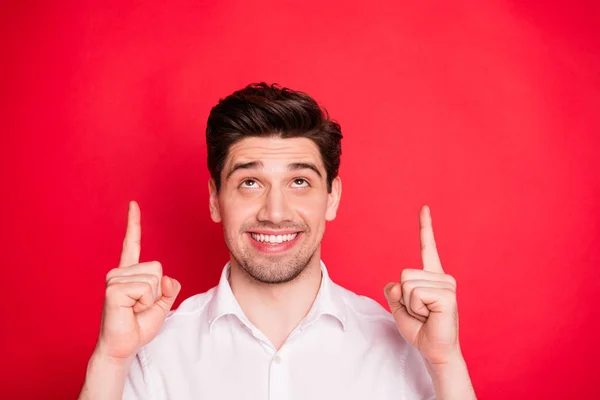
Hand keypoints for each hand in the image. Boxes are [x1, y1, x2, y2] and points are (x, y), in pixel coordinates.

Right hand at [95, 201, 180, 360]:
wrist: (123, 346)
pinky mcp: (113, 288)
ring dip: (150, 299)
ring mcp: (114, 279)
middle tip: (139, 307)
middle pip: (157, 268)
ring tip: (134, 309)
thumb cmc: (138, 326)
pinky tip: (130, 310)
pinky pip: (146, 288)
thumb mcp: (162, 305)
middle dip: (157, 292)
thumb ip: (169, 288)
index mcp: (129, 273)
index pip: (131, 244)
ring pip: (154, 279)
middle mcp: (119, 272)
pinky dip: (145, 303)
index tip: (133, 205)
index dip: (133, 224)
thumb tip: (167, 278)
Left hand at [384, 205, 459, 364]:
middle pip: (403, 274)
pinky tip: (430, 316)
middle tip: (419, 312)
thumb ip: (394, 290)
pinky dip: (415, 308)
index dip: (425, 226)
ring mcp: (447, 284)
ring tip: (425, 314)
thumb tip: (398, 284)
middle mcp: (442, 277)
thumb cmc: (419, 328)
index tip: (424, 207)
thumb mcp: (398, 306)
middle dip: (404, 298)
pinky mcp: (447, 295)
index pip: (427, 247)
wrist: (433, 350)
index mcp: (431, 276)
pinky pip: (415, 294)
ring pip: (407, 284)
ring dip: (410, 305)